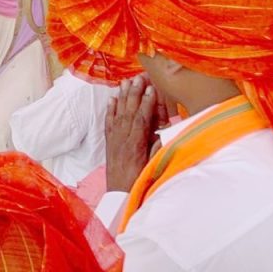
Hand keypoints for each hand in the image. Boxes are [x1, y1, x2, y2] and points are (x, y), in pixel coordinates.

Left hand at [105, 77, 158, 191]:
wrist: (119, 195)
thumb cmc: (140, 182)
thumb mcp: (153, 166)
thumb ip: (158, 148)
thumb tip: (165, 131)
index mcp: (135, 144)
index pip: (142, 118)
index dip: (147, 103)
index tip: (151, 88)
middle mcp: (122, 139)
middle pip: (129, 112)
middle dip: (134, 93)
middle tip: (139, 77)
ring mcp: (114, 139)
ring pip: (118, 114)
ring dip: (122, 97)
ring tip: (126, 82)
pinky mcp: (109, 142)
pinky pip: (108, 122)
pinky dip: (110, 110)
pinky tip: (112, 99)